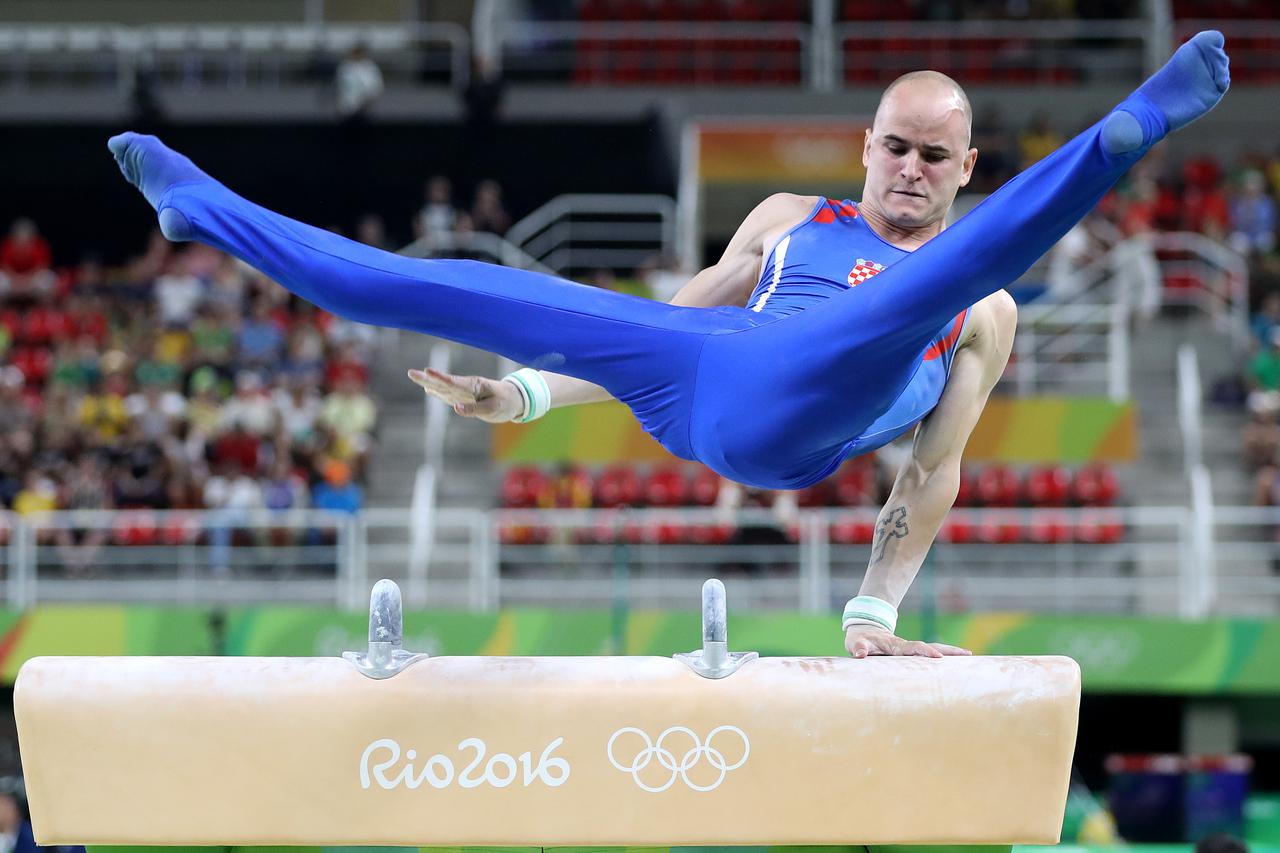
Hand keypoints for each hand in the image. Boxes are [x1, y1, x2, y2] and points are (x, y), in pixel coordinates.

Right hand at [407, 367, 522, 423]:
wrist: (514, 399)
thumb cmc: (505, 403)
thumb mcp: (492, 408)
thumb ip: (474, 408)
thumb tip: (455, 408)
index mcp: (474, 386)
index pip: (454, 382)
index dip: (440, 378)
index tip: (427, 371)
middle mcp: (467, 387)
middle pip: (444, 382)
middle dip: (427, 378)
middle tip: (411, 372)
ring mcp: (465, 392)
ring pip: (444, 388)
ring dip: (429, 383)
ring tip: (415, 376)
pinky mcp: (465, 398)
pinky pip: (449, 395)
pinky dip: (438, 392)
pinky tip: (429, 390)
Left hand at [844, 625, 970, 658]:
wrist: (864, 629)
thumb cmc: (859, 639)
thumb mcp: (855, 643)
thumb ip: (858, 648)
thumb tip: (860, 654)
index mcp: (895, 645)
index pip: (913, 647)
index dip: (925, 651)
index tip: (938, 657)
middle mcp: (906, 646)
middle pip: (930, 646)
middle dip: (948, 650)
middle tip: (968, 654)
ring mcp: (910, 649)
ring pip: (933, 649)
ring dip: (949, 653)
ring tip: (969, 656)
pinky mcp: (911, 654)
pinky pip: (928, 655)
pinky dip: (943, 656)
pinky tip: (956, 664)